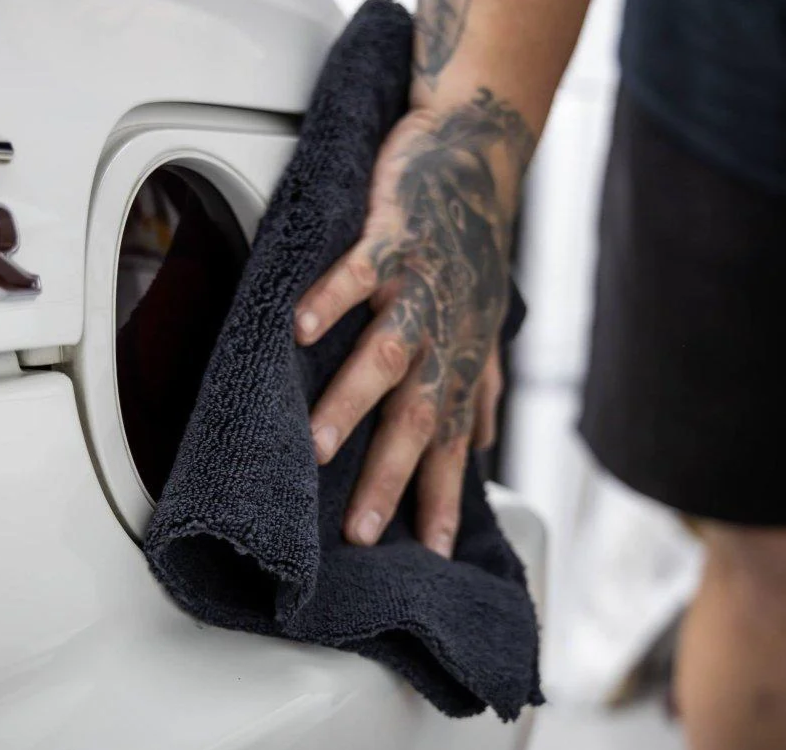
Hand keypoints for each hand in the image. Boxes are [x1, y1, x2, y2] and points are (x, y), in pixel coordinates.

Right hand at [295, 89, 531, 557]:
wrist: (481, 155)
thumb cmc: (473, 247)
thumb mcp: (484, 324)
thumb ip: (480, 389)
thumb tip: (482, 444)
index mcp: (461, 358)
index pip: (453, 445)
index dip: (445, 501)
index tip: (430, 557)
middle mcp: (446, 332)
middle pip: (419, 417)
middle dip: (390, 477)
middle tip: (359, 532)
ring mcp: (422, 284)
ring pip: (389, 352)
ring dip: (353, 402)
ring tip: (317, 448)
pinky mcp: (396, 234)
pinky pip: (363, 270)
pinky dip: (333, 297)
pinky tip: (301, 328)